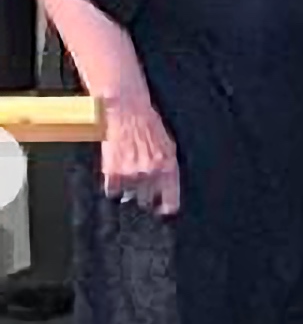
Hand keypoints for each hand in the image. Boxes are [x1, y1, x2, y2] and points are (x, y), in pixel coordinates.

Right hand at [100, 92, 179, 215]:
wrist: (127, 111)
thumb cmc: (149, 126)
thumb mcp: (168, 145)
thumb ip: (168, 168)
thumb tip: (166, 190)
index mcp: (168, 166)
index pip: (170, 198)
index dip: (166, 208)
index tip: (162, 212)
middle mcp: (150, 172)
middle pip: (147, 201)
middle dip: (145, 197)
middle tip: (141, 188)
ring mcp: (130, 173)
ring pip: (128, 196)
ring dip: (128, 191)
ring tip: (128, 175)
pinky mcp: (111, 172)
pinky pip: (111, 190)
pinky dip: (112, 186)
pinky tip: (115, 173)